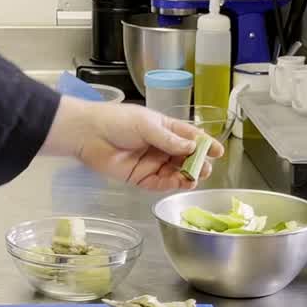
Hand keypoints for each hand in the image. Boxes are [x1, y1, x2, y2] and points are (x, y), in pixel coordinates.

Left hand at [42, 97, 225, 190]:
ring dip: (187, 176)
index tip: (218, 152)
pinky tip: (180, 183)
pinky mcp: (141, 178)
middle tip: (205, 168)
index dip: (205, 144)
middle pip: (186, 158)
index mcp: (165, 129)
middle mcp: (161, 147)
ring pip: (175, 173)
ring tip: (195, 177)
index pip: (190, 138)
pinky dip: (172, 184)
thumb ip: (170, 140)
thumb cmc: (117, 121)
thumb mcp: (147, 125)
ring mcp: (151, 164)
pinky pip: (160, 184)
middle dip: (198, 163)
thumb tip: (192, 148)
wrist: (88, 134)